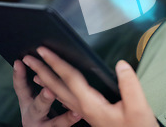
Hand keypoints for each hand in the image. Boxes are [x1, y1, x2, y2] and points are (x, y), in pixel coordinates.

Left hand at [14, 46, 157, 126]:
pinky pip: (67, 101)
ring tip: (35, 72)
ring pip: (60, 95)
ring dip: (46, 82)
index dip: (56, 62)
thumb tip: (120, 64)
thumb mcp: (137, 107)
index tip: (43, 51)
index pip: (69, 78)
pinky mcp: (89, 115)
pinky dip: (57, 91)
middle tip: (29, 58)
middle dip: (42, 71)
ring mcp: (85, 113)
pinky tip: (56, 90)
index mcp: (91, 104)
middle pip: (57, 87)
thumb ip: (129, 84)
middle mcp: (83, 108)